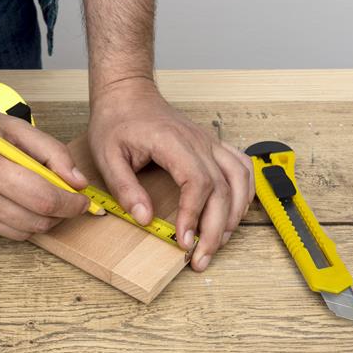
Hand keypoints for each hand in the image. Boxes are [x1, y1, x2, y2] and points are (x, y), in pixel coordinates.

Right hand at [0, 95, 89, 239]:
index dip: (72, 204)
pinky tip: (5, 197)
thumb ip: (52, 152)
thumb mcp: (14, 127)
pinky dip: (12, 218)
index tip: (83, 201)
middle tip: (67, 201)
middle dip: (60, 215)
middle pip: (36, 222)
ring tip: (39, 198)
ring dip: (38, 219)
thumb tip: (78, 182)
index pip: (45, 200)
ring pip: (20, 232)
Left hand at [88, 79, 254, 270]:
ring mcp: (209, 142)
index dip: (194, 215)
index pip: (197, 183)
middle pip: (222, 188)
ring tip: (218, 242)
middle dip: (215, 229)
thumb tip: (144, 218)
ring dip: (234, 214)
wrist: (127, 93)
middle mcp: (198, 141)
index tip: (183, 241)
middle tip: (201, 258)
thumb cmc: (116, 121)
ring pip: (239, 180)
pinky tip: (234, 212)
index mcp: (172, 142)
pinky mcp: (212, 145)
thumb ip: (125, 188)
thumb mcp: (107, 156)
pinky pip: (241, 167)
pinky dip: (244, 192)